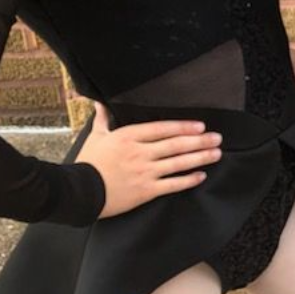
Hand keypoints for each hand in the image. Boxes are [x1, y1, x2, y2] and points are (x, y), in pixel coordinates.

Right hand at [75, 102, 222, 218]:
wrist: (77, 192)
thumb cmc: (87, 163)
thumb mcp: (95, 137)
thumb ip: (103, 118)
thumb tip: (100, 101)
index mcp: (128, 137)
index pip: (162, 128)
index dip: (183, 126)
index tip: (200, 126)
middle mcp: (139, 153)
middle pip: (175, 145)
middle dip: (199, 140)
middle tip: (217, 138)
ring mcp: (144, 172)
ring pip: (178, 163)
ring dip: (200, 157)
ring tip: (217, 153)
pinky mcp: (145, 191)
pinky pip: (172, 185)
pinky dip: (188, 180)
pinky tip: (201, 175)